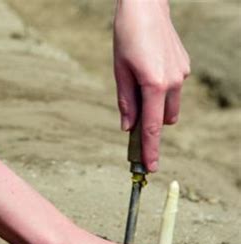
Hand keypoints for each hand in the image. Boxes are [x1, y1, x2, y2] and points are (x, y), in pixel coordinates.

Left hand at [113, 0, 189, 171]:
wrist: (145, 7)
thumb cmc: (126, 38)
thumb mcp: (119, 72)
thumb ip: (125, 102)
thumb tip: (128, 128)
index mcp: (154, 85)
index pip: (152, 127)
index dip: (150, 150)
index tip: (150, 168)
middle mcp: (173, 82)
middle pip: (163, 120)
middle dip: (151, 123)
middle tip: (133, 113)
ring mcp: (182, 74)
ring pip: (170, 106)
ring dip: (157, 106)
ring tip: (139, 84)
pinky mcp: (184, 66)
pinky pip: (173, 89)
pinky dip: (161, 90)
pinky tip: (149, 70)